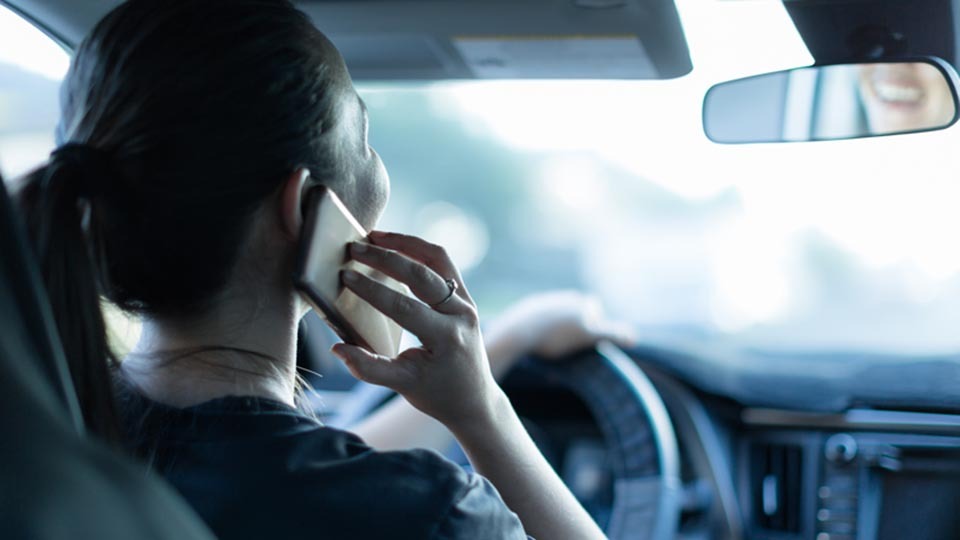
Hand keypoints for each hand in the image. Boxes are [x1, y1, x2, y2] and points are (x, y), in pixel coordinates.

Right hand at [330, 231, 502, 430]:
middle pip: (423, 275)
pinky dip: (419, 250)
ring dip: (406, 243)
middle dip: (386, 258)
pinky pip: (443, 264)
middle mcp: (462, 315)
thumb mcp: (403, 386)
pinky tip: (394, 245)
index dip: (373, 291)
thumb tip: (338, 348)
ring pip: (438, 259)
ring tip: (375, 236)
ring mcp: (467, 302)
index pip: (406, 307)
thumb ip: (369, 369)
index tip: (346, 276)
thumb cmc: (437, 394)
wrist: (473, 398)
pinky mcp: (465, 296)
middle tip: (355, 248)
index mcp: (447, 338)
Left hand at [484, 291, 634, 375]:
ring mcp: (542, 302)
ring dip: (559, 323)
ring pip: (557, 311)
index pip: (593, 307)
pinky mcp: (526, 310)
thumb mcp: (588, 338)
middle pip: (575, 307)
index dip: (594, 321)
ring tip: (555, 341)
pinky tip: (538, 339)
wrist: (519, 332)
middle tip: (572, 339)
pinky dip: (542, 327)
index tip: (589, 335)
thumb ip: (612, 335)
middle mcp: (561, 297)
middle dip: (577, 319)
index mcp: (577, 301)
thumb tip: (634, 337)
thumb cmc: (556, 337)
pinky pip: (539, 317)